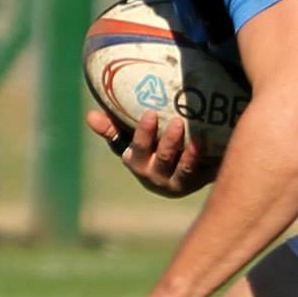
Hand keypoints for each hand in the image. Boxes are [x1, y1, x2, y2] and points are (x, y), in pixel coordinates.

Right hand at [87, 108, 215, 196]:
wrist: (184, 167)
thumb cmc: (151, 147)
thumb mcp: (132, 138)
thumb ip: (112, 128)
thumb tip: (89, 117)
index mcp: (136, 162)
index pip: (136, 150)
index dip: (143, 135)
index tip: (151, 114)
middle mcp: (155, 176)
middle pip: (161, 160)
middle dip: (167, 143)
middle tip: (177, 122)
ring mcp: (177, 182)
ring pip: (182, 169)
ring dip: (187, 153)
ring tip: (197, 136)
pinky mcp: (197, 182)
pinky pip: (201, 172)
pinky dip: (204, 159)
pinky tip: (207, 144)